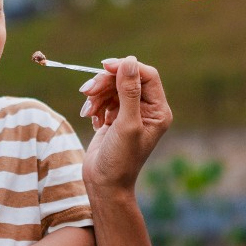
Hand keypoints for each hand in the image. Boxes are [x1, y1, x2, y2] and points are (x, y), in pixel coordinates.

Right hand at [80, 56, 172, 191]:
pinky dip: (94, 105)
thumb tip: (128, 61)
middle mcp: (147, 109)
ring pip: (112, 87)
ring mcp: (130, 113)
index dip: (126, 67)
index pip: (146, 75)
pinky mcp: (114, 117)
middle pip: (126, 79)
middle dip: (105, 82)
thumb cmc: (120, 159)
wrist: (104, 184)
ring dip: (96, 95)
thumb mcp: (126, 124)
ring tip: (88, 111)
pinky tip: (90, 118)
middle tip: (87, 91)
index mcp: (158, 110)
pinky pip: (103, 98)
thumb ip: (128, 91)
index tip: (104, 67)